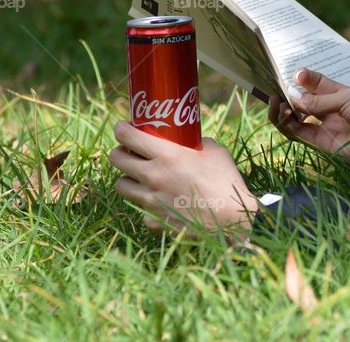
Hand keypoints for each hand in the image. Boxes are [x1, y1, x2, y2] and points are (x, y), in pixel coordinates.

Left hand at [108, 121, 258, 237]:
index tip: (124, 128)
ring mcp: (151, 200)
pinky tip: (160, 203)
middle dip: (120, 152)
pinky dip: (147, 205)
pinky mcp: (154, 220)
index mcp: (166, 155)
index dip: (121, 129)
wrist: (232, 221)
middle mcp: (153, 176)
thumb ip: (195, 144)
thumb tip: (188, 142)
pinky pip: (141, 209)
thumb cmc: (225, 182)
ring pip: (121, 185)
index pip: (127, 136)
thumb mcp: (214, 151)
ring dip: (128, 178)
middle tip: (130, 151)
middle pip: (116, 159)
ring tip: (140, 177)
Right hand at [268, 68, 349, 162]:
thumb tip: (293, 98)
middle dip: (285, 96)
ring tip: (275, 102)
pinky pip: (298, 134)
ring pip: (294, 120)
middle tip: (274, 90)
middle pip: (300, 103)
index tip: (289, 75)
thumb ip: (318, 100)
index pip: (312, 86)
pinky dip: (288, 124)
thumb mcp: (345, 98)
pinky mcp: (321, 144)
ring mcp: (323, 127)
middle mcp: (327, 110)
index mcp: (336, 95)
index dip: (300, 80)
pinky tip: (284, 113)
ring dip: (282, 111)